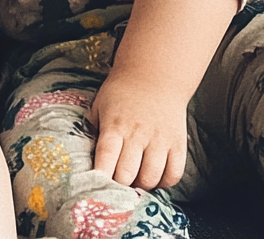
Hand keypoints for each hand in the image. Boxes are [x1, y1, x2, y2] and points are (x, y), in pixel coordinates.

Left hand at [89, 68, 188, 189]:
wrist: (153, 76)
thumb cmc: (121, 92)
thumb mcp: (100, 105)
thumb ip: (93, 128)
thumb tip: (86, 152)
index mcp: (114, 126)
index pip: (106, 158)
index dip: (101, 176)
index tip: (95, 187)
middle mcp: (137, 135)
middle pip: (127, 174)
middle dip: (119, 186)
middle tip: (116, 186)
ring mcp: (159, 141)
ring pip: (151, 178)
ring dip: (141, 186)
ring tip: (134, 182)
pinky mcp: (177, 144)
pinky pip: (174, 174)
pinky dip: (164, 183)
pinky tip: (155, 178)